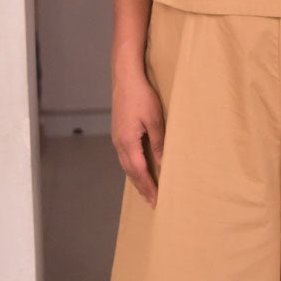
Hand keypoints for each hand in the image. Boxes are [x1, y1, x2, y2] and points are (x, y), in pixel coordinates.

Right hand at [111, 66, 164, 206]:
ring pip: (126, 165)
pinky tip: (138, 169)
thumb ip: (158, 142)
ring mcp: (117, 138)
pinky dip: (133, 168)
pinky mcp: (119, 132)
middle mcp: (119, 143)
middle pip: (131, 172)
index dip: (149, 187)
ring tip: (147, 191)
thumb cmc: (141, 96)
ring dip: (137, 179)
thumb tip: (162, 163)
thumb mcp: (155, 120)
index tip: (157, 200)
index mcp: (128, 142)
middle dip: (142, 188)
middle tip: (153, 203)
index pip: (139, 172)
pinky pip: (125, 156)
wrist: (125, 77)